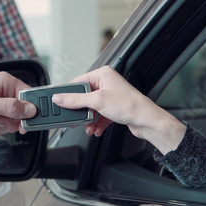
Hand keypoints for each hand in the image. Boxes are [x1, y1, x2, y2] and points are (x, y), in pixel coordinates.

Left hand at [0, 72, 36, 136]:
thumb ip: (10, 107)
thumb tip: (30, 109)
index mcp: (3, 82)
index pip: (28, 95)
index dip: (29, 111)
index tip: (24, 123)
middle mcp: (1, 91)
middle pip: (21, 112)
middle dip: (8, 121)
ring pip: (10, 122)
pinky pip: (0, 126)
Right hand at [51, 66, 185, 152]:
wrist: (146, 120)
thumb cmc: (129, 105)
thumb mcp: (97, 101)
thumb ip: (76, 100)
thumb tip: (60, 98)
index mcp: (102, 74)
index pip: (78, 82)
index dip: (69, 94)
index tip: (60, 103)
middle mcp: (107, 83)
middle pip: (84, 97)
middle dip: (81, 111)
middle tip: (74, 119)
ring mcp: (111, 96)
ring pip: (92, 108)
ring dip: (89, 120)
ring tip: (88, 127)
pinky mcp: (114, 108)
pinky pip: (100, 116)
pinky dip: (97, 124)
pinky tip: (97, 130)